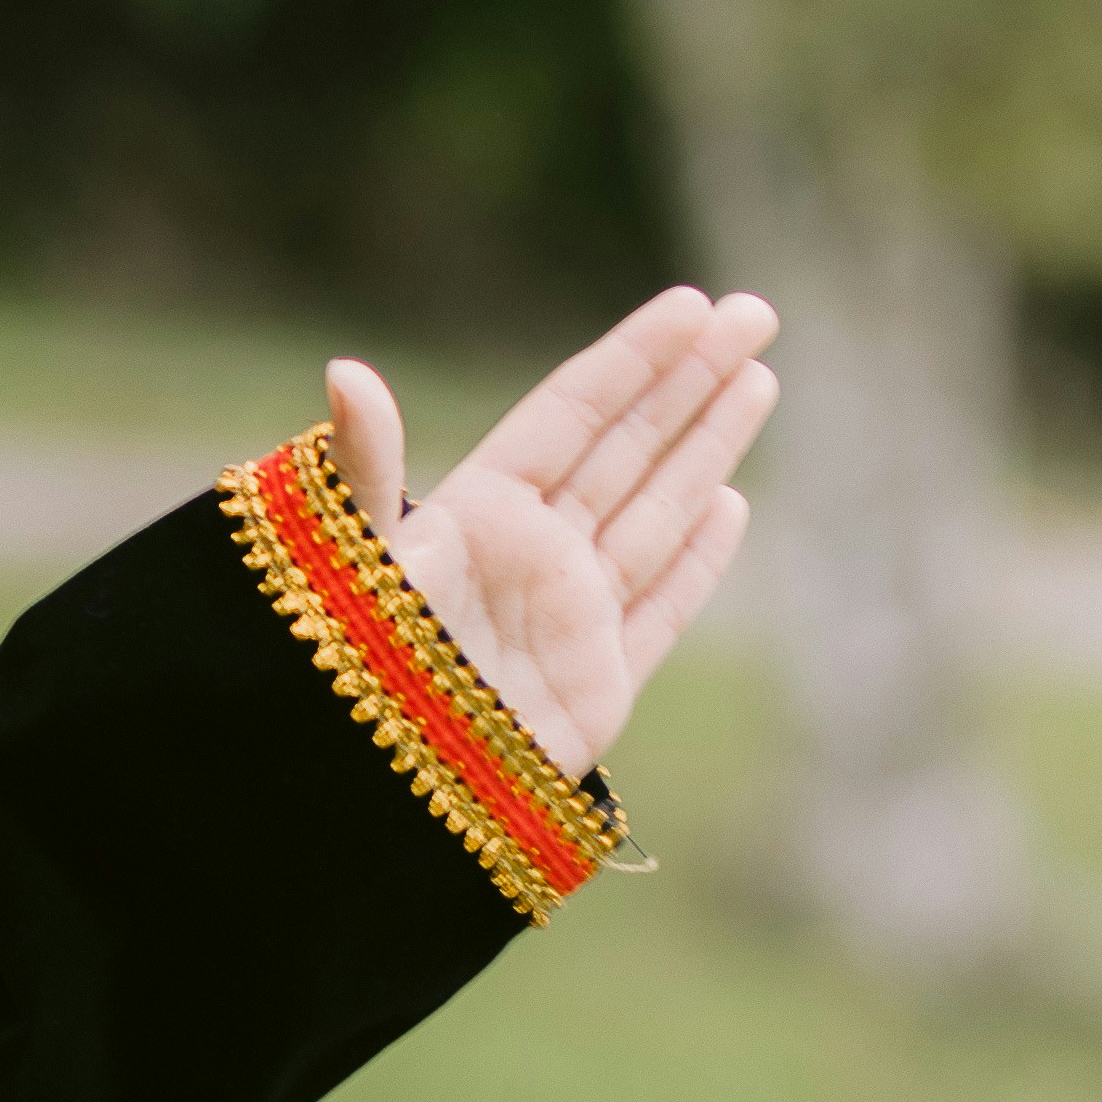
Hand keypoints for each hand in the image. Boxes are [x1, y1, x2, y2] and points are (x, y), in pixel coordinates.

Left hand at [323, 285, 778, 780]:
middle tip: (753, 310)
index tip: (689, 304)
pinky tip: (731, 504)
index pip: (569, 417)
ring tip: (756, 376)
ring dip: (706, 446)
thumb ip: (362, 468)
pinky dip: (697, 559)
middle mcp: (528, 558)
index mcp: (475, 518)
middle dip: (689, 381)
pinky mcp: (598, 683)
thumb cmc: (354, 676)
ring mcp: (568, 618)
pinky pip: (659, 605)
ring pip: (655, 511)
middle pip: (625, 449)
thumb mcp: (354, 562)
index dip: (630, 361)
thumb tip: (345, 368)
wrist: (380, 797)